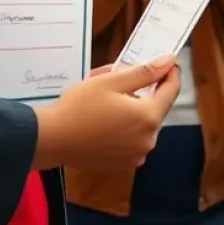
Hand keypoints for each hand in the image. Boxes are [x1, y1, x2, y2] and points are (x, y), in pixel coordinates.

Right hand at [33, 57, 180, 169]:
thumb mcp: (112, 81)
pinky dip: (127, 125)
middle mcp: (148, 139)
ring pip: (144, 123)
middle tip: (122, 78)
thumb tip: (169, 60)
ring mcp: (136, 155)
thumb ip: (145, 72)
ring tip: (109, 97)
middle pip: (157, 107)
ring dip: (134, 108)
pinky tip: (107, 117)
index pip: (172, 90)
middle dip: (145, 91)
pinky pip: (134, 138)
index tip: (165, 61)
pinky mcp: (123, 163)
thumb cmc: (80, 106)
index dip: (170, 73)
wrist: (51, 140)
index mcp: (149, 117)